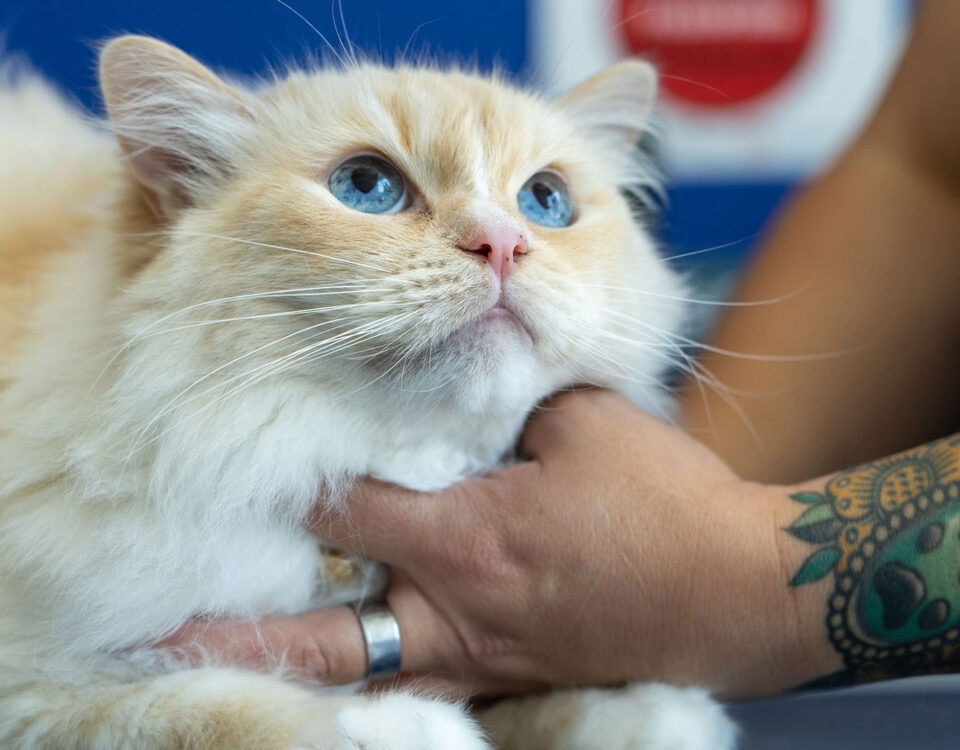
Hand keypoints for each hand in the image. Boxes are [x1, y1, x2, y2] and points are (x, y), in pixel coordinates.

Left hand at [161, 390, 835, 698]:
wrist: (742, 590)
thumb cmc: (667, 502)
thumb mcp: (584, 421)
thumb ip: (506, 395)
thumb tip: (456, 368)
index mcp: (466, 540)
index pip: (343, 508)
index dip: (284, 482)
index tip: (234, 461)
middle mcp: (454, 613)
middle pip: (321, 628)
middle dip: (240, 623)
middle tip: (162, 624)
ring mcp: (478, 658)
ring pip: (359, 677)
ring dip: (291, 667)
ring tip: (225, 660)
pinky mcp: (506, 676)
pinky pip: (418, 686)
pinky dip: (370, 678)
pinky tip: (344, 668)